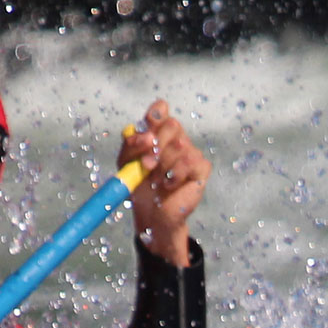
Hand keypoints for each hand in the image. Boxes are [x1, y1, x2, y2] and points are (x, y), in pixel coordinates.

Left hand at [119, 100, 209, 265]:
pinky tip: (168, 186)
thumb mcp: (127, 164)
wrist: (151, 215)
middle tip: (146, 165)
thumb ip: (131, 145)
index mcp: (158, 134)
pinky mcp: (201, 168)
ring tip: (156, 181)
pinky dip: (175, 175)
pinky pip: (189, 161)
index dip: (155, 115)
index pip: (160, 111)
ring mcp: (191, 152)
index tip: (148, 127)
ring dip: (163, 166)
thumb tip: (149, 138)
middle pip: (172, 124)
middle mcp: (176, 139)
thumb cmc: (141, 187)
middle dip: (156, 145)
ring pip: (180, 145)